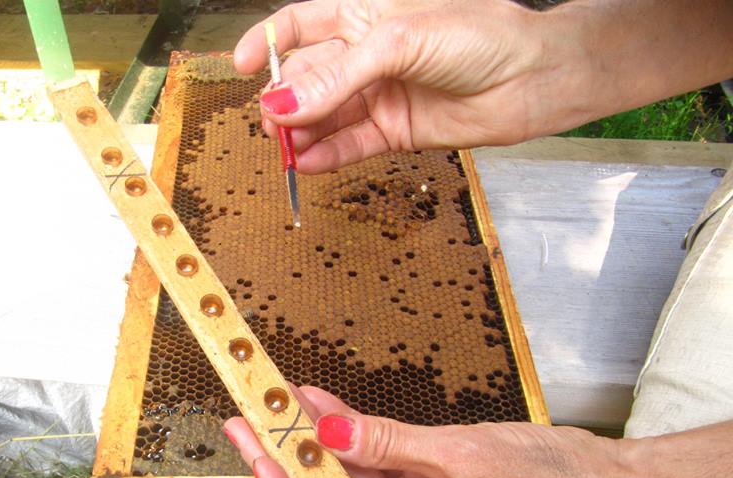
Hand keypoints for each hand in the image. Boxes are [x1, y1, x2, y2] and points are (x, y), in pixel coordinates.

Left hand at [224, 386, 630, 477]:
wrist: (596, 476)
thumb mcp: (464, 460)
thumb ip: (391, 444)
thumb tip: (328, 431)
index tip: (263, 459)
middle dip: (283, 465)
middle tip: (248, 421)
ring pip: (340, 474)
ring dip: (309, 437)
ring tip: (274, 400)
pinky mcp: (414, 477)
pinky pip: (368, 451)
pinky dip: (344, 425)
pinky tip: (318, 400)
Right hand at [233, 0, 569, 171]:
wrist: (532, 80)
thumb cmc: (479, 37)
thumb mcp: (399, 43)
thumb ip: (338, 76)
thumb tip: (283, 105)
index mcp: (364, 15)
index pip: (300, 25)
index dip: (267, 44)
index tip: (241, 67)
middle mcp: (365, 56)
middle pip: (306, 78)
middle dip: (285, 101)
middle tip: (272, 124)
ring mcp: (377, 95)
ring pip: (323, 117)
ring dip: (301, 134)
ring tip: (286, 149)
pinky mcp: (392, 131)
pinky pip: (348, 146)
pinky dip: (326, 157)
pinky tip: (307, 165)